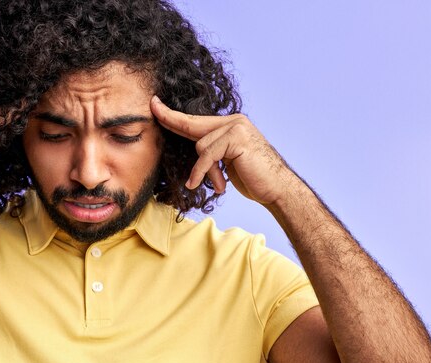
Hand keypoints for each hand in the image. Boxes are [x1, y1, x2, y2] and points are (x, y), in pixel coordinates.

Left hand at [150, 96, 298, 205]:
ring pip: (200, 146)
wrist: (278, 189)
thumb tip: (194, 147)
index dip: (174, 116)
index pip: (197, 121)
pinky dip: (202, 171)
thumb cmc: (254, 179)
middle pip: (193, 125)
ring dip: (205, 170)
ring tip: (220, 183)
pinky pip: (207, 155)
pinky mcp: (236, 138)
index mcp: (231, 125)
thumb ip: (212, 152)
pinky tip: (201, 183)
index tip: (156, 105)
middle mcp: (234, 121)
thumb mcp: (227, 162)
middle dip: (171, 119)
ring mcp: (236, 127)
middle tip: (152, 107)